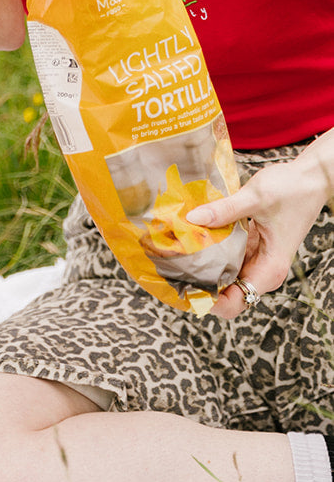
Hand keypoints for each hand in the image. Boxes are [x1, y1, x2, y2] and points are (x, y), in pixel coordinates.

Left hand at [187, 153, 330, 319]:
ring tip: (174, 252)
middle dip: (198, 283)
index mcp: (269, 269)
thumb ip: (224, 210)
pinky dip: (211, 251)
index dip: (208, 301)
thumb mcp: (256, 197)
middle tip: (170, 267)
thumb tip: (192, 220)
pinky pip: (227, 257)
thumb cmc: (292, 190)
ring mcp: (257, 259)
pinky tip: (191, 238)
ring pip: (224, 275)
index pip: (234, 302)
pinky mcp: (252, 246)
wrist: (310, 178)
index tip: (182, 286)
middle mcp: (263, 270)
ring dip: (202, 267)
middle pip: (225, 292)